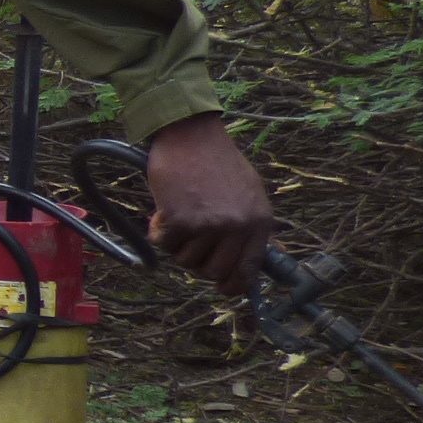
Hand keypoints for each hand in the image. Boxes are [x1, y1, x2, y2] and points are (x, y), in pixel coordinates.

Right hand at [145, 113, 272, 296]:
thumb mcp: (250, 194)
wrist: (191, 135)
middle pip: (214, 272)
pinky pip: (164, 244)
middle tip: (191, 244)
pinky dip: (158, 231)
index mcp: (260, 221)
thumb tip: (264, 262)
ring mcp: (209, 225)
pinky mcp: (180, 220)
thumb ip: (253, 228)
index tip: (222, 288)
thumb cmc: (217, 162)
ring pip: (186, 260)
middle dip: (199, 263)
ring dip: (177, 244)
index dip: (232, 286)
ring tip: (179, 216)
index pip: (248, 271)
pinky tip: (164, 210)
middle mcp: (237, 226)